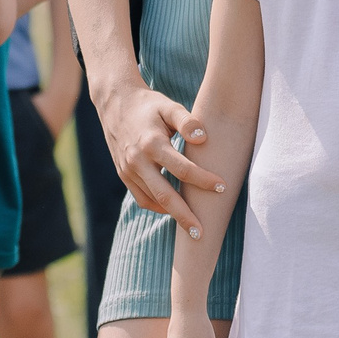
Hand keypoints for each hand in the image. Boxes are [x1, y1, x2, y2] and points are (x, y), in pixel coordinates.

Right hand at [101, 78, 217, 227]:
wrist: (115, 103)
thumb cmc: (149, 105)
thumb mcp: (168, 106)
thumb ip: (187, 120)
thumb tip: (203, 137)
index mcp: (151, 144)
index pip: (182, 170)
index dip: (204, 180)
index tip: (223, 187)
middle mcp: (137, 161)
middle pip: (165, 195)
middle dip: (185, 216)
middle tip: (202, 233)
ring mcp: (128, 170)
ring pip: (152, 201)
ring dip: (172, 215)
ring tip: (192, 227)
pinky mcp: (124, 175)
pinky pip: (141, 198)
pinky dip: (157, 207)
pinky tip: (174, 210)